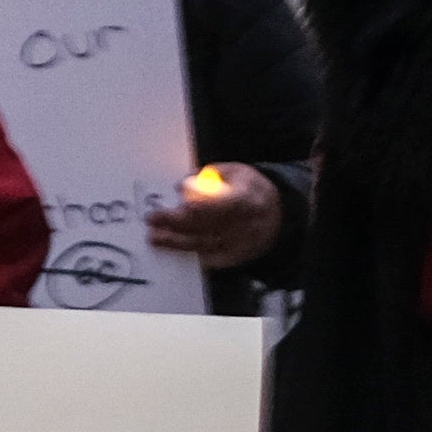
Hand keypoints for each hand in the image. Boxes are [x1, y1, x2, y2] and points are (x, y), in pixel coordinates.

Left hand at [147, 163, 287, 271]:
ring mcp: (240, 246)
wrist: (277, 216)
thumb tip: (182, 186)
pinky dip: (188, 251)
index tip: (180, 203)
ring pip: (204, 245)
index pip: (223, 205)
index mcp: (248, 200)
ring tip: (154, 236)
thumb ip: (209, 176)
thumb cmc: (251, 190)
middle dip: (177, 223)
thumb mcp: (235, 172)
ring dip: (175, 241)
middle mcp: (245, 226)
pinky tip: (170, 246)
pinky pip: (207, 257)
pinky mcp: (235, 259)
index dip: (201, 206)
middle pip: (208, 227)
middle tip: (154, 219)